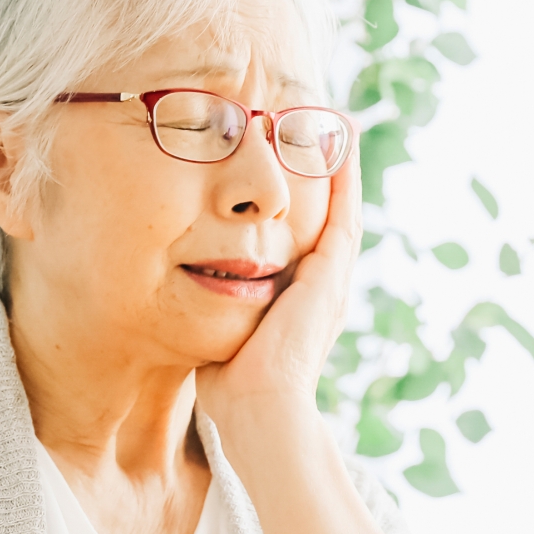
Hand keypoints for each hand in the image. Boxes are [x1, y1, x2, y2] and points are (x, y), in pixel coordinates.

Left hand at [195, 141, 360, 422]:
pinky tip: (341, 143)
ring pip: (343, 209)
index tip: (295, 170)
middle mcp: (323, 288)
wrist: (260, 408)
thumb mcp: (225, 335)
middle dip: (328, 175)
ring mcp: (331, 281)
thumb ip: (217, 312)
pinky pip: (343, 215)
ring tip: (338, 124)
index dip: (307, 205)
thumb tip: (188, 302)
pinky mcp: (329, 276)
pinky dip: (345, 179)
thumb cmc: (232, 387)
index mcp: (301, 302)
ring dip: (341, 167)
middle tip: (324, 130)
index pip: (307, 241)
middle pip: (331, 216)